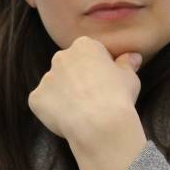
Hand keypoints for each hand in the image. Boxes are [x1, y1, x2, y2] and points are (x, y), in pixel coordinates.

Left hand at [27, 36, 144, 165]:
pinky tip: (67, 120)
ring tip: (81, 112)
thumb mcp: (130, 77)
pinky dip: (52, 111)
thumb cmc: (118, 97)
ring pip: (55, 85)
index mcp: (84, 45)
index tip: (104, 84)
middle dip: (77, 79)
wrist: (100, 123)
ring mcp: (46, 77)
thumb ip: (127, 64)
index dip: (97, 69)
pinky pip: (43, 103)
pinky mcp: (36, 98)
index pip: (88, 53)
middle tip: (92, 98)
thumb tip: (133, 57)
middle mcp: (61, 57)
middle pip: (68, 66)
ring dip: (64, 94)